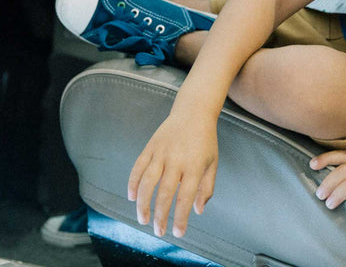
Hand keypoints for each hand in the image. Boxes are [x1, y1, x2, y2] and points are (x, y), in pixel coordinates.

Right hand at [127, 113, 217, 237]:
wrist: (194, 111)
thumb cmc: (205, 140)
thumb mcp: (212, 162)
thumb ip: (206, 188)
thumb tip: (197, 211)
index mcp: (195, 165)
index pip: (186, 196)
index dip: (181, 217)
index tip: (178, 233)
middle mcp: (177, 159)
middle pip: (165, 192)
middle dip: (160, 215)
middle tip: (159, 231)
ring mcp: (162, 152)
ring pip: (148, 181)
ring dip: (143, 203)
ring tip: (143, 219)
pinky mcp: (151, 146)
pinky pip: (138, 166)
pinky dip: (133, 182)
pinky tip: (132, 197)